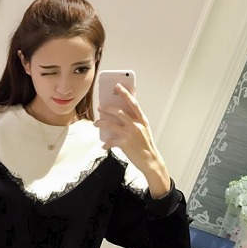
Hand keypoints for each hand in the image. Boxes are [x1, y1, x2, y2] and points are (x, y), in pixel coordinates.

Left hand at [95, 83, 169, 197]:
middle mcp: (136, 125)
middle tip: (100, 108)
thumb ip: (135, 121)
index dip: (125, 93)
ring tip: (96, 123)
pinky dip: (106, 143)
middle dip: (108, 108)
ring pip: (111, 124)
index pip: (133, 103)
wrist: (150, 161)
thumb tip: (121, 113)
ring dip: (101, 123)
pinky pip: (110, 141)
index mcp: (142, 120)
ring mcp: (130, 134)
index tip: (118, 86)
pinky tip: (104, 145)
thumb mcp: (143, 130)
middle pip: (120, 112)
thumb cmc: (145, 145)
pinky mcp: (124, 144)